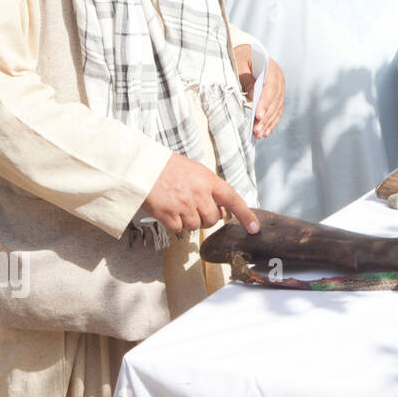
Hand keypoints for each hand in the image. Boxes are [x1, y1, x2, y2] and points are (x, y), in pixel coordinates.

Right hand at [141, 153, 260, 233]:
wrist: (143, 167)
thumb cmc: (169, 168)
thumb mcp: (197, 171)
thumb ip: (211, 189)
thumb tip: (222, 211)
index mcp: (209, 180)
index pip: (233, 200)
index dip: (246, 215)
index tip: (254, 228)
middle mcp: (199, 194)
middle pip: (213, 219)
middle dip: (207, 218)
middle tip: (195, 208)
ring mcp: (183, 205)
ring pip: (196, 226)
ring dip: (189, 221)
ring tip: (179, 206)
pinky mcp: (167, 215)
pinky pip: (178, 229)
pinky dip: (174, 224)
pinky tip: (169, 211)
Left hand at [234, 44, 283, 138]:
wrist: (247, 54)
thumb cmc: (240, 57)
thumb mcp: (239, 62)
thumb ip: (246, 77)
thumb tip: (253, 96)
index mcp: (271, 68)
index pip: (270, 88)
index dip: (265, 102)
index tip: (258, 115)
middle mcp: (279, 79)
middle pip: (275, 100)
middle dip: (266, 116)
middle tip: (256, 129)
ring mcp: (279, 88)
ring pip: (277, 107)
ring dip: (268, 122)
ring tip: (259, 134)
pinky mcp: (276, 96)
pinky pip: (277, 110)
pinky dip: (272, 122)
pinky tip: (266, 131)